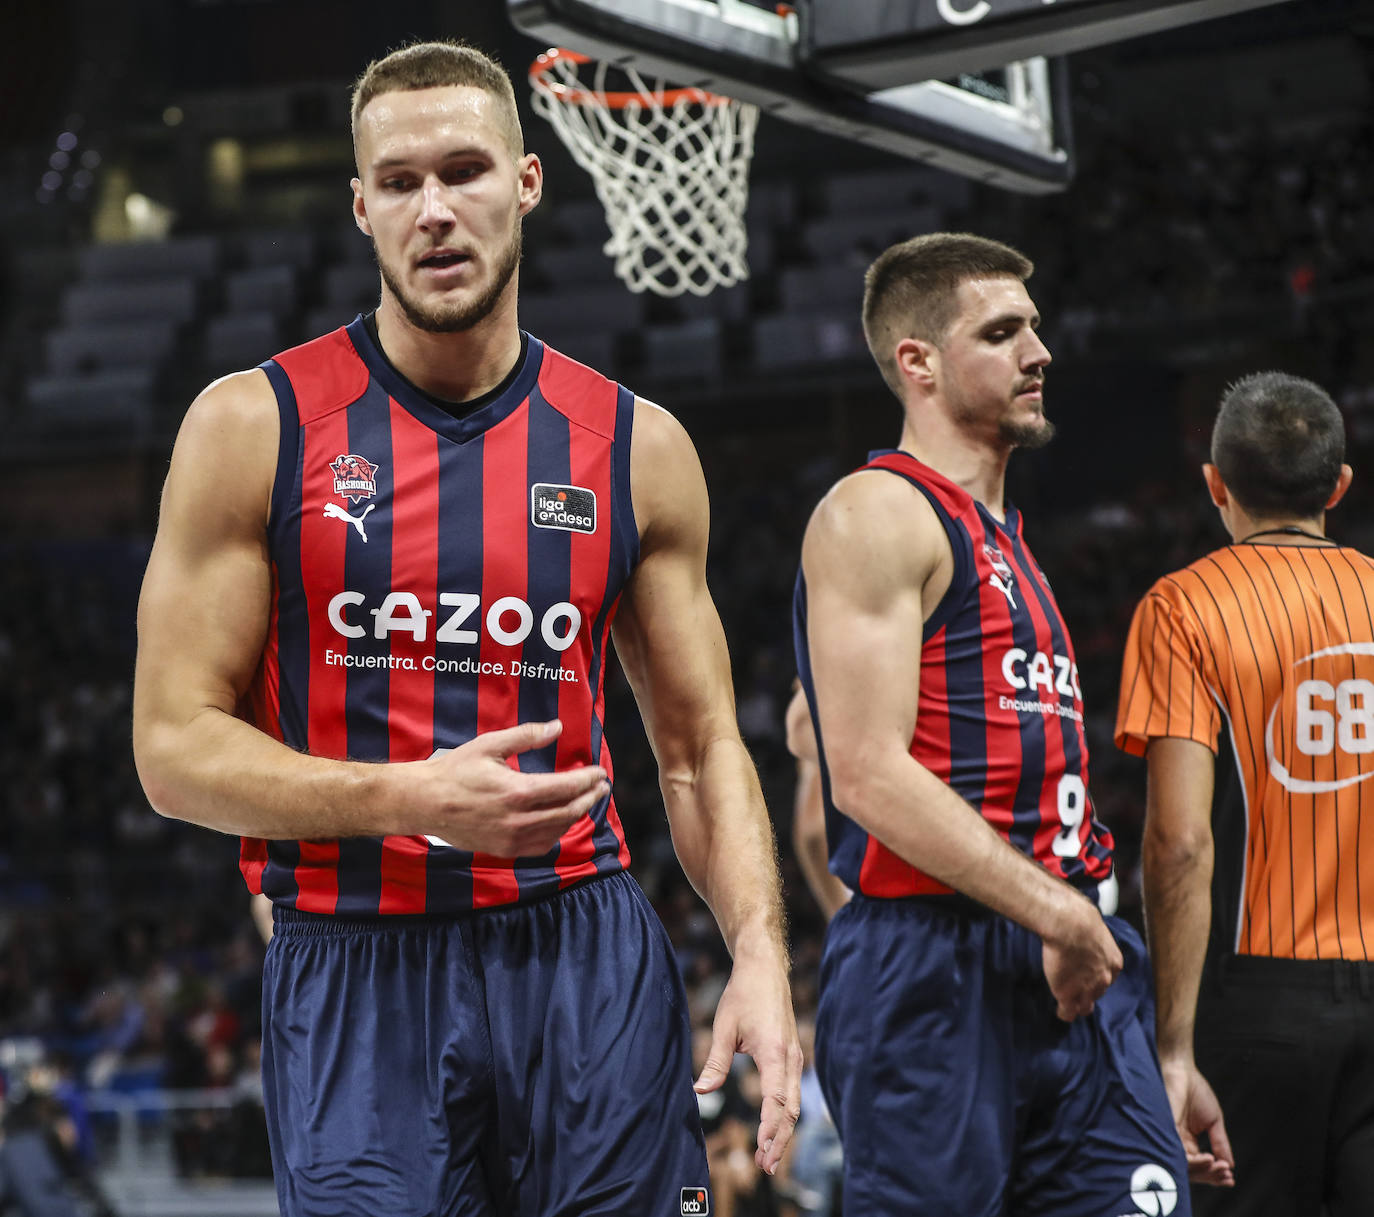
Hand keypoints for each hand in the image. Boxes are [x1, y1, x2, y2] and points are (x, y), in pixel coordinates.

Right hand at [418, 720, 608, 855]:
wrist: (425, 802)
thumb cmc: (456, 770)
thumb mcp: (490, 745)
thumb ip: (527, 736)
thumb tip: (557, 727)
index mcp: (517, 792)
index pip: (567, 788)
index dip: (588, 780)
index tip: (600, 772)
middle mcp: (518, 820)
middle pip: (569, 811)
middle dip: (590, 798)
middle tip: (601, 787)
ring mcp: (512, 839)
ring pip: (558, 830)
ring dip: (576, 815)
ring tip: (585, 801)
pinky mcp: (504, 850)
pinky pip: (541, 846)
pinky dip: (557, 833)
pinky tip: (560, 821)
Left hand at [692, 950, 802, 1174]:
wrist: (765, 969)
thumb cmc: (743, 995)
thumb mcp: (724, 1026)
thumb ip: (715, 1061)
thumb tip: (700, 1092)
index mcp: (774, 1052)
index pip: (775, 1099)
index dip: (768, 1128)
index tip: (759, 1149)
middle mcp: (790, 1058)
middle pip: (790, 1109)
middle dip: (779, 1140)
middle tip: (764, 1167)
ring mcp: (794, 1057)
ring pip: (794, 1104)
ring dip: (782, 1132)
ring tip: (767, 1157)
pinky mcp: (792, 1056)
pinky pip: (792, 1092)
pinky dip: (785, 1115)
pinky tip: (773, 1129)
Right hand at [1041, 899, 1122, 1020]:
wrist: (1070, 927)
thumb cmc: (1080, 919)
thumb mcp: (1094, 927)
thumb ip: (1091, 936)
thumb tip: (1083, 924)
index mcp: (1113, 963)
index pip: (1107, 978)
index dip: (1095, 976)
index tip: (1085, 972)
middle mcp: (1105, 980)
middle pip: (1098, 993)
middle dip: (1088, 990)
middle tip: (1075, 984)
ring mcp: (1087, 991)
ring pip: (1085, 1007)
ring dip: (1077, 1004)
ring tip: (1068, 1002)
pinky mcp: (1069, 996)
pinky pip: (1068, 1013)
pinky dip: (1064, 1012)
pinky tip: (1060, 1010)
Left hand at [1160, 1056, 1234, 1185]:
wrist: (1182, 1071)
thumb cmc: (1195, 1091)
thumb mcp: (1214, 1121)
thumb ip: (1220, 1143)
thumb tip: (1230, 1165)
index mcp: (1188, 1141)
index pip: (1201, 1165)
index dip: (1215, 1175)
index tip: (1231, 1179)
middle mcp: (1177, 1142)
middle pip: (1193, 1170)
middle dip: (1212, 1176)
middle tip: (1227, 1175)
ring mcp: (1170, 1137)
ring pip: (1185, 1165)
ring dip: (1205, 1170)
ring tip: (1220, 1167)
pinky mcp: (1165, 1130)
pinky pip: (1177, 1152)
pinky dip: (1194, 1160)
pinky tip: (1209, 1158)